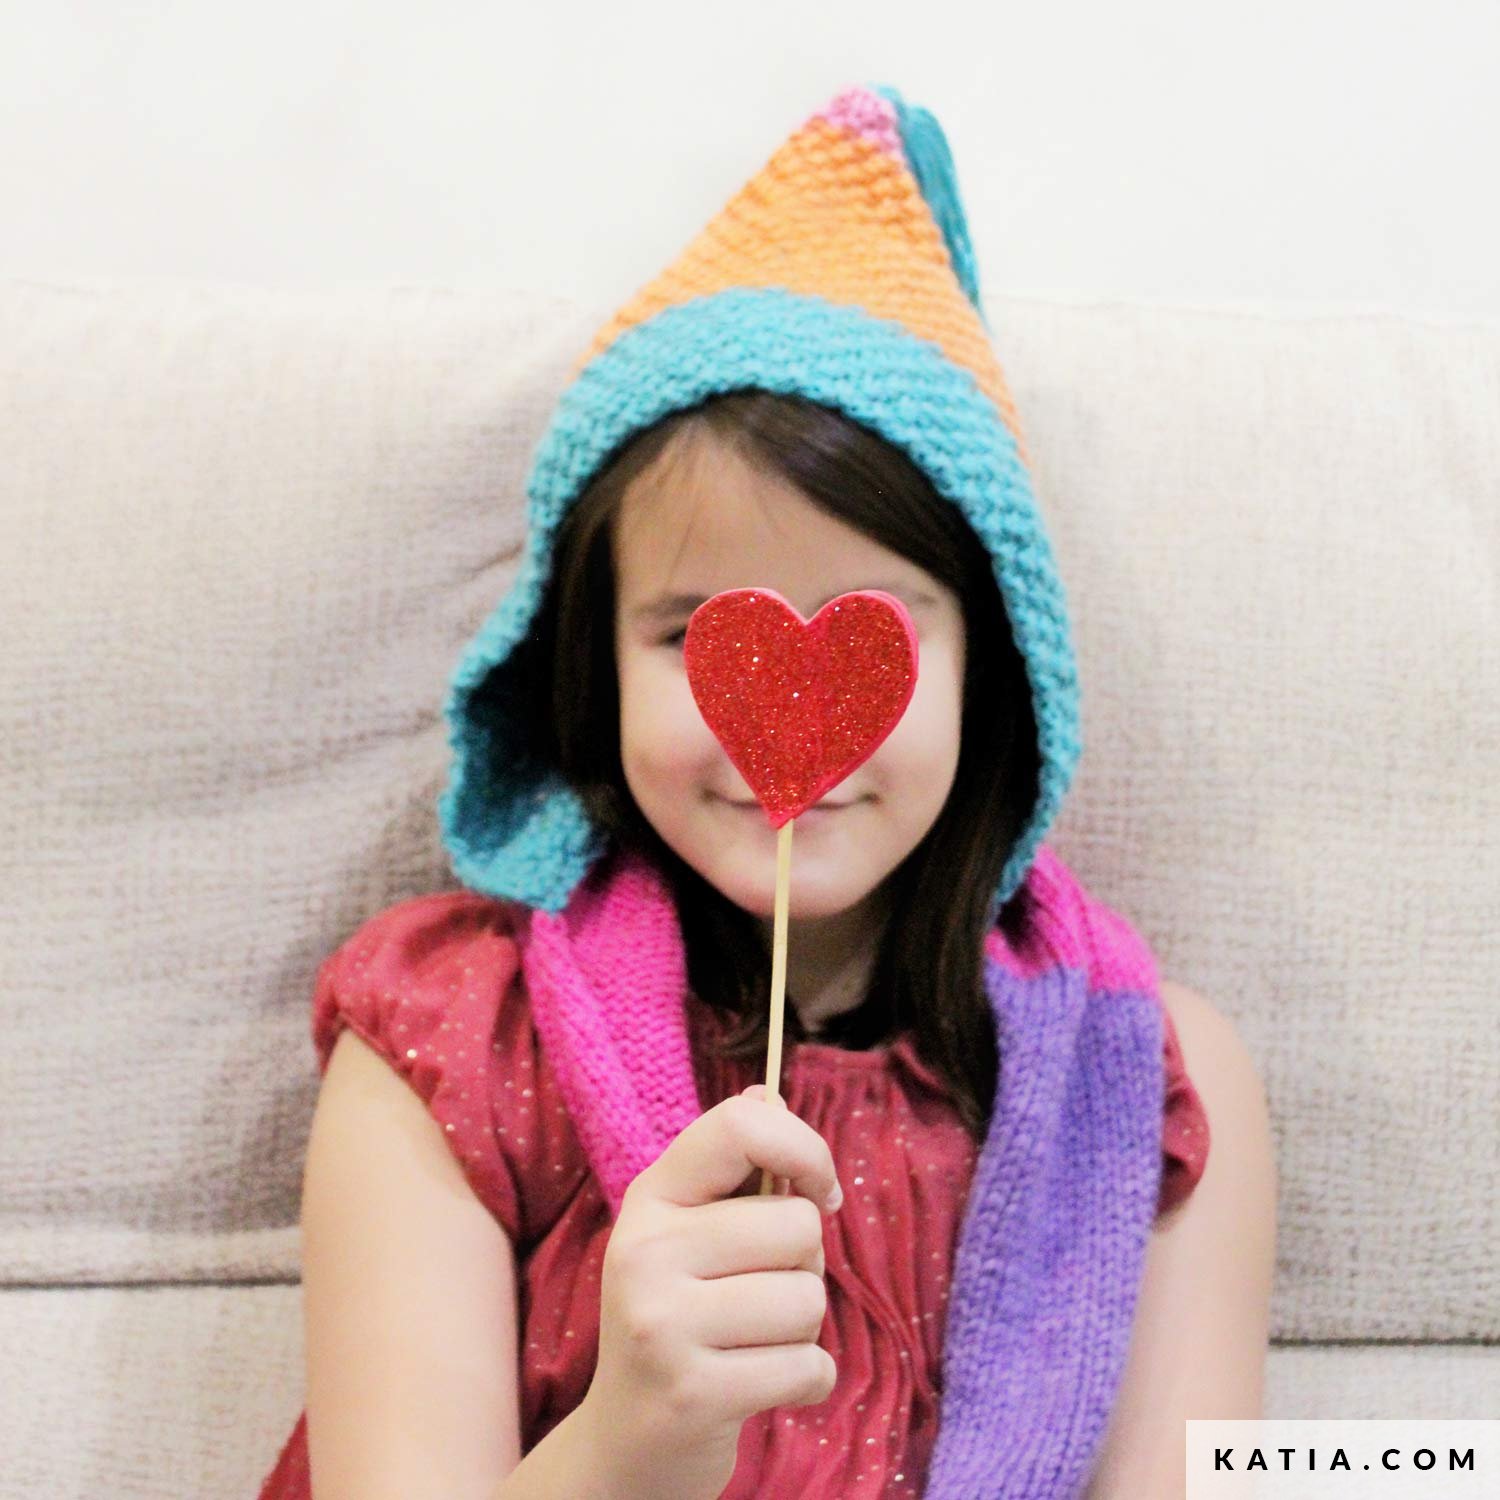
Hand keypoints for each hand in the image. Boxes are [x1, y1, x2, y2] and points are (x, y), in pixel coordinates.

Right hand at [576, 1082, 842, 1499]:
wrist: (627, 1440)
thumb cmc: (680, 1317)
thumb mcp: (689, 1232)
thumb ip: (732, 1166)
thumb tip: (768, 1090)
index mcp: (652, 1197)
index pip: (741, 1125)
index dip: (805, 1147)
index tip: (819, 1190)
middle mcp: (645, 1250)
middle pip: (799, 1224)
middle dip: (804, 1267)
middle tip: (760, 1298)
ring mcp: (662, 1324)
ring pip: (809, 1299)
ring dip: (804, 1330)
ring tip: (755, 1343)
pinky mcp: (692, 1394)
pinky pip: (810, 1367)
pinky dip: (807, 1382)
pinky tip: (762, 1386)